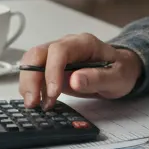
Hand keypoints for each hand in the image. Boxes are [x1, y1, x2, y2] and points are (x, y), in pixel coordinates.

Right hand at [18, 33, 142, 108]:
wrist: (121, 70)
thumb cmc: (121, 70)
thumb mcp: (117, 77)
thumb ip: (97, 78)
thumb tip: (75, 80)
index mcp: (83, 43)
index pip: (59, 51)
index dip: (52, 71)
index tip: (53, 93)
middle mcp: (66, 45)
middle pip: (38, 54)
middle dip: (31, 78)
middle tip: (33, 102)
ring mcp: (57, 56)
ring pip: (31, 62)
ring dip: (28, 83)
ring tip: (34, 104)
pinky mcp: (51, 67)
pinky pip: (34, 72)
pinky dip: (31, 86)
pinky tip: (37, 100)